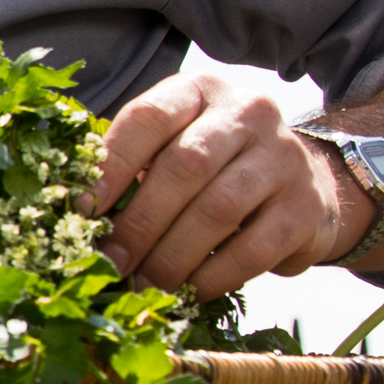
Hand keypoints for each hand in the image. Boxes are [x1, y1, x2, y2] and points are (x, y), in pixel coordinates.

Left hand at [89, 65, 376, 297]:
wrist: (310, 184)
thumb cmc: (217, 167)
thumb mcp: (177, 145)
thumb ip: (133, 167)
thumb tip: (74, 217)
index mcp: (199, 91)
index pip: (148, 117)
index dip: (111, 165)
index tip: (83, 211)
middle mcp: (247, 112)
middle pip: (184, 166)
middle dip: (140, 223)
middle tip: (110, 263)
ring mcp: (283, 157)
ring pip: (219, 209)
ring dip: (172, 256)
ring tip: (143, 287)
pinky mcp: (306, 207)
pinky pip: (253, 249)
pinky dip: (213, 276)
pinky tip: (189, 293)